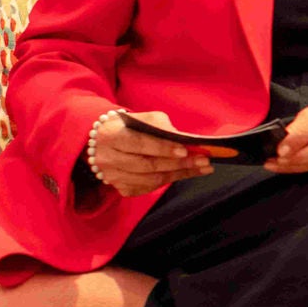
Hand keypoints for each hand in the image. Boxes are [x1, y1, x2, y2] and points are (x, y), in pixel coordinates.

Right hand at [88, 110, 211, 196]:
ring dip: (180, 174)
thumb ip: (160, 126)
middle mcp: (107, 158)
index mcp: (110, 136)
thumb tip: (184, 140)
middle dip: (178, 163)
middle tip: (203, 160)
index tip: (185, 149)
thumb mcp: (142, 118)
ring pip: (151, 179)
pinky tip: (186, 173)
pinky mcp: (121, 188)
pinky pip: (149, 188)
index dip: (162, 148)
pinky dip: (170, 180)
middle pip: (147, 165)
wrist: (104, 141)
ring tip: (202, 168)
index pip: (139, 143)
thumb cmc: (129, 127)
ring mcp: (112, 177)